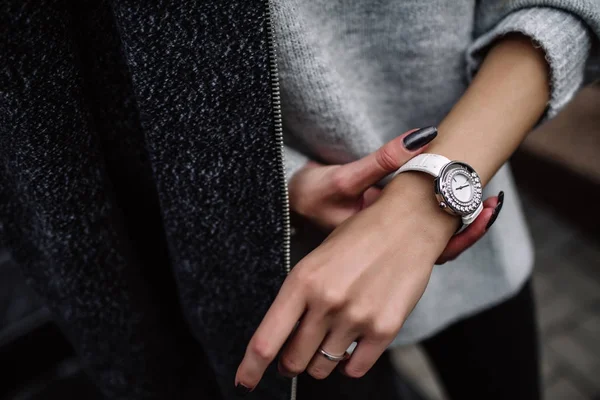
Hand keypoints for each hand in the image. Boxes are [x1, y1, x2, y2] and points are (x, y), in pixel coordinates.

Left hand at [235, 173, 502, 390]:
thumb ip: (299, 300)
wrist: (409, 222)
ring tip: (330, 339)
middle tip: (296, 353)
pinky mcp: (385, 328)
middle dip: (290, 362)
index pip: (267, 340)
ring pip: (322, 367)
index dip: (251, 368)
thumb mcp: (318, 259)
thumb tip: (286, 342)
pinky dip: (349, 363)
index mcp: (302, 280)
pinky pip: (355, 368)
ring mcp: (356, 317)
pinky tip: (352, 345)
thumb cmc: (359, 237)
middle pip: (293, 360)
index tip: (245, 382)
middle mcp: (326, 302)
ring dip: (320, 361)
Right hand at [288, 127, 501, 264]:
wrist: (293, 199)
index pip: (430, 249)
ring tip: (486, 197)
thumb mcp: (343, 177)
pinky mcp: (389, 219)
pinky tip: (457, 184)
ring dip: (459, 212)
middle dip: (469, 223)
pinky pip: (423, 217)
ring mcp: (390, 234)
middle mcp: (388, 246)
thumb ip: (383, 160)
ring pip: (433, 231)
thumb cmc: (312, 194)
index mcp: (379, 247)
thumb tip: (424, 138)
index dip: (462, 233)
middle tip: (493, 201)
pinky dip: (442, 201)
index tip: (484, 206)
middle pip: (439, 243)